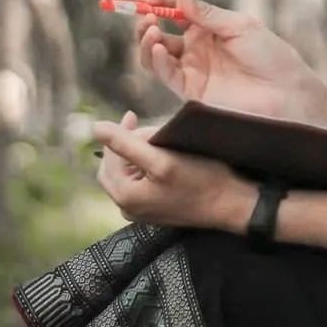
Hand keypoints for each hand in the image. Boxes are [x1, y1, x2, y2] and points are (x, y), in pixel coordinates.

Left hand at [94, 109, 256, 233]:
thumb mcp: (163, 159)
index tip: (133, 115)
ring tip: (159, 141)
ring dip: (138, 153)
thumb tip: (95, 127)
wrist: (231, 205)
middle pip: (115, 167)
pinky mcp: (156, 209)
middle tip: (146, 127)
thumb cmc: (200, 180)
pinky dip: (148, 166)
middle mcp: (128, 208)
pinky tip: (165, 157)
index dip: (119, 134)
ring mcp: (142, 211)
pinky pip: (142, 183)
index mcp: (125, 196)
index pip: (109, 157)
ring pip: (129, 173)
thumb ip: (126, 144)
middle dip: (127, 144)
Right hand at [135, 0, 311, 119]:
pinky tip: (158, 48)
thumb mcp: (238, 26)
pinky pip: (166, 74)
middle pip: (160, 34)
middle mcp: (197, 49)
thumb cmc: (269, 55)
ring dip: (147, 41)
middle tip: (147, 16)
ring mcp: (193, 70)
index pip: (178, 12)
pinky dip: (156, 60)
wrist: (284, 92)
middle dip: (147, 23)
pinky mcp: (191, 91)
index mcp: (209, 28)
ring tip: (152, 30)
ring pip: (156, 55)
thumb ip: (205, 12)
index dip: (162, 2)